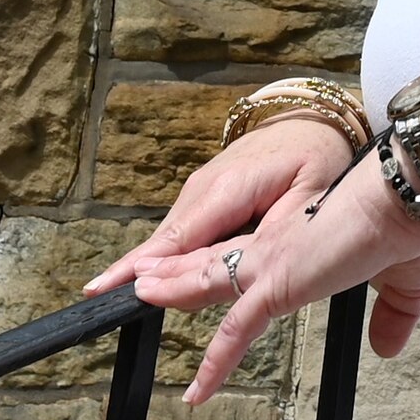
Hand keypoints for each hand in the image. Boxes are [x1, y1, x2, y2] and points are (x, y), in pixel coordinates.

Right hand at [87, 122, 358, 300]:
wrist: (315, 119)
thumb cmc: (318, 159)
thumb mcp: (307, 199)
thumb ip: (272, 234)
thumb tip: (239, 267)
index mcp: (226, 190)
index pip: (176, 239)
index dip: (140, 267)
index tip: (105, 288)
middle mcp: (204, 187)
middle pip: (165, 242)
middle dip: (135, 272)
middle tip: (100, 300)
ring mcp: (201, 187)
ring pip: (171, 237)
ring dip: (151, 265)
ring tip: (119, 294)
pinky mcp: (205, 193)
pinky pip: (183, 229)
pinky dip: (167, 252)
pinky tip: (156, 277)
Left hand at [117, 149, 419, 399]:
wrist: (414, 199)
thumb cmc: (414, 226)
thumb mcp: (405, 283)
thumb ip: (391, 316)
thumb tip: (387, 347)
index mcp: (301, 241)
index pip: (246, 257)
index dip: (218, 267)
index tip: (200, 277)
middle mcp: (277, 245)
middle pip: (210, 262)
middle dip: (173, 274)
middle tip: (142, 283)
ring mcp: (272, 261)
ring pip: (205, 283)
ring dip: (170, 292)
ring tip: (135, 298)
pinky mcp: (278, 283)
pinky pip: (235, 330)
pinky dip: (216, 362)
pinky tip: (197, 389)